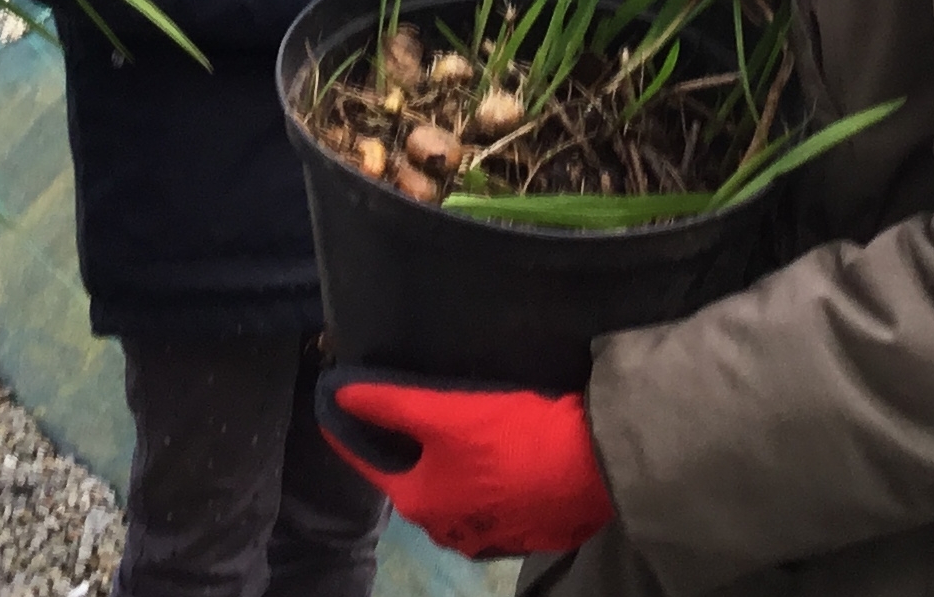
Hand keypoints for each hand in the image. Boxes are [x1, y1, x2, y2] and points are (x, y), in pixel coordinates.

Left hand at [315, 365, 613, 559]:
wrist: (596, 466)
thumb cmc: (511, 438)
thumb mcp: (444, 413)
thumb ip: (388, 404)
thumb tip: (336, 395)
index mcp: (418, 502)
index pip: (366, 462)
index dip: (351, 428)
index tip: (339, 400)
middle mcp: (444, 530)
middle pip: (411, 477)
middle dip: (403, 445)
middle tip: (402, 403)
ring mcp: (485, 537)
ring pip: (450, 489)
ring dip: (445, 462)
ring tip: (451, 421)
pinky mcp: (523, 530)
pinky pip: (486, 498)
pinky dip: (479, 475)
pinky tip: (492, 448)